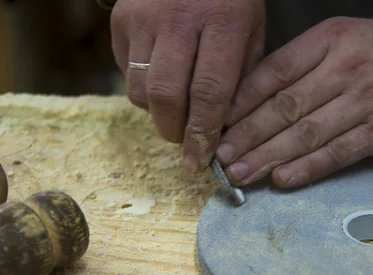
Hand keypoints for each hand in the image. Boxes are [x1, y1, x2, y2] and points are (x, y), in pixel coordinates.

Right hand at [110, 0, 264, 171]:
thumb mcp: (252, 31)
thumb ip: (241, 78)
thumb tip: (223, 129)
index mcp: (222, 21)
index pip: (208, 91)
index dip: (203, 132)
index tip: (201, 158)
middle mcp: (178, 19)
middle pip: (166, 95)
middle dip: (174, 130)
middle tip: (184, 142)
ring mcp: (143, 18)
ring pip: (140, 89)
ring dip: (157, 113)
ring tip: (175, 111)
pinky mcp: (120, 20)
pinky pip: (126, 72)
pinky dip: (143, 89)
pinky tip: (162, 80)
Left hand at [217, 14, 372, 187]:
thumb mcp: (346, 39)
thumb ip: (305, 63)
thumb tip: (257, 97)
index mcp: (328, 40)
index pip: (272, 73)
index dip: (241, 102)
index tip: (218, 123)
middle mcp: (343, 69)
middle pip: (284, 107)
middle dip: (247, 135)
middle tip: (219, 157)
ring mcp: (364, 102)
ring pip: (306, 133)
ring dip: (268, 157)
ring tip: (240, 175)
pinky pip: (337, 153)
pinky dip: (308, 168)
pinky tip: (283, 180)